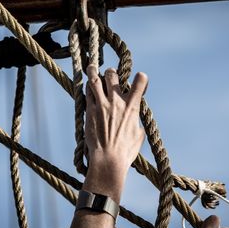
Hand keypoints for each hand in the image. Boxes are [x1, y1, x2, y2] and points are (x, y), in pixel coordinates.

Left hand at [83, 65, 147, 202]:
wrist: (108, 159)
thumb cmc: (125, 151)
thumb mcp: (139, 135)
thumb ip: (136, 122)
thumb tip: (134, 120)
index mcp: (132, 107)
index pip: (140, 82)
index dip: (141, 77)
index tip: (140, 78)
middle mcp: (117, 102)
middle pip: (113, 75)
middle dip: (111, 72)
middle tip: (110, 74)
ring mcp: (102, 104)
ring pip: (95, 79)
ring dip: (93, 72)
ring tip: (92, 68)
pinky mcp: (90, 110)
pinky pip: (87, 92)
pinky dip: (88, 87)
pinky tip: (87, 85)